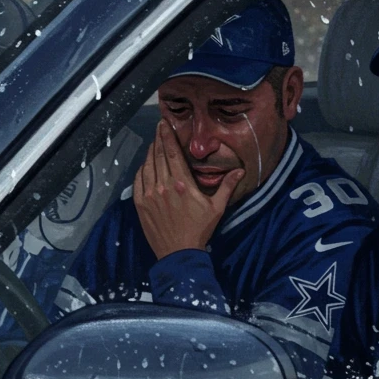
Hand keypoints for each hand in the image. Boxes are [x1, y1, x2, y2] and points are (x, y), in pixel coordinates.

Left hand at [133, 120, 243, 259]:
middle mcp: (163, 185)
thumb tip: (241, 170)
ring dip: (150, 152)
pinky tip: (146, 165)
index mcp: (182, 183)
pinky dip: (141, 169)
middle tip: (159, 127)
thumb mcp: (217, 208)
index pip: (172, 153)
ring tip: (153, 143)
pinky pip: (138, 180)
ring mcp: (149, 195)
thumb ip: (227, 186)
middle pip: (158, 155)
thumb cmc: (199, 230)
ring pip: (147, 166)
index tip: (164, 124)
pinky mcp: (140, 204)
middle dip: (158, 139)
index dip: (167, 136)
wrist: (178, 254)